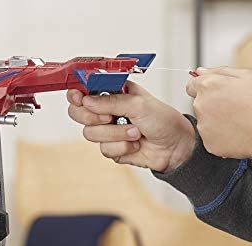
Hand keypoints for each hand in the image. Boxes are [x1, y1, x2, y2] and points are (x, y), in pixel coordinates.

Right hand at [67, 81, 194, 172]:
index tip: (79, 97)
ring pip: (91, 133)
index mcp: (112, 93)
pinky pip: (104, 149)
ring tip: (135, 132)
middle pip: (78, 113)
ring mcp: (107, 131)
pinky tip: (135, 144)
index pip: (84, 90)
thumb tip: (87, 100)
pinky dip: (122, 147)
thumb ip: (111, 101)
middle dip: (92, 117)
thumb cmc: (163, 120)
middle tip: (109, 117)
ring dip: (116, 134)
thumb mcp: (138, 104)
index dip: (77, 94)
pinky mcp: (111, 148)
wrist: (175, 146)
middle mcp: (107, 111)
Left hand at [186, 67, 251, 163]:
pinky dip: (219, 134)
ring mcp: (202, 126)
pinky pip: (210, 136)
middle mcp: (200, 105)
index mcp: (208, 86)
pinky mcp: (207, 142)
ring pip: (205, 120)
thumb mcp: (246, 75)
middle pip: (199, 102)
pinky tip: (235, 130)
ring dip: (216, 118)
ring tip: (237, 118)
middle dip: (212, 102)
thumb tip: (200, 71)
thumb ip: (219, 71)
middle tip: (234, 105)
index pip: (191, 85)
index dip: (203, 87)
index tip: (213, 91)